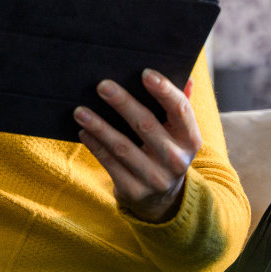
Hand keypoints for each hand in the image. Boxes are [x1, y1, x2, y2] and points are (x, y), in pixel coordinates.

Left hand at [74, 70, 199, 223]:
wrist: (163, 199)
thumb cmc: (166, 150)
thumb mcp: (178, 133)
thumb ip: (179, 105)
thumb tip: (185, 75)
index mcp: (191, 139)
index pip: (180, 110)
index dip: (164, 90)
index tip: (145, 72)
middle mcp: (176, 160)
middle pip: (146, 125)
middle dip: (123, 103)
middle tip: (102, 85)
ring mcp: (155, 178)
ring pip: (122, 147)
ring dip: (99, 126)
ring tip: (79, 110)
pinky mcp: (134, 191)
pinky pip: (109, 163)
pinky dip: (94, 145)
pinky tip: (83, 130)